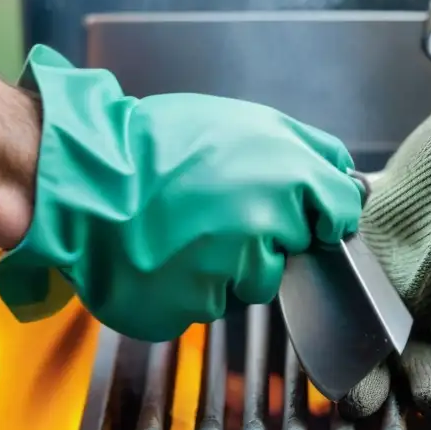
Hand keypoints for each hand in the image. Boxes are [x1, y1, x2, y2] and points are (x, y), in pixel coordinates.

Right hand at [0, 45, 363, 341]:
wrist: (83, 179)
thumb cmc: (158, 147)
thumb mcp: (245, 122)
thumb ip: (309, 149)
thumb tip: (347, 178)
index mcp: (286, 177)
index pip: (341, 213)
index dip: (322, 211)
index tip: (304, 210)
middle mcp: (266, 227)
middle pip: (294, 252)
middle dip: (267, 236)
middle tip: (219, 210)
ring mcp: (231, 272)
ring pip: (254, 284)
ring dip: (230, 267)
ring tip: (187, 232)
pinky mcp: (196, 307)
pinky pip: (212, 305)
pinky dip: (194, 288)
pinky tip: (168, 258)